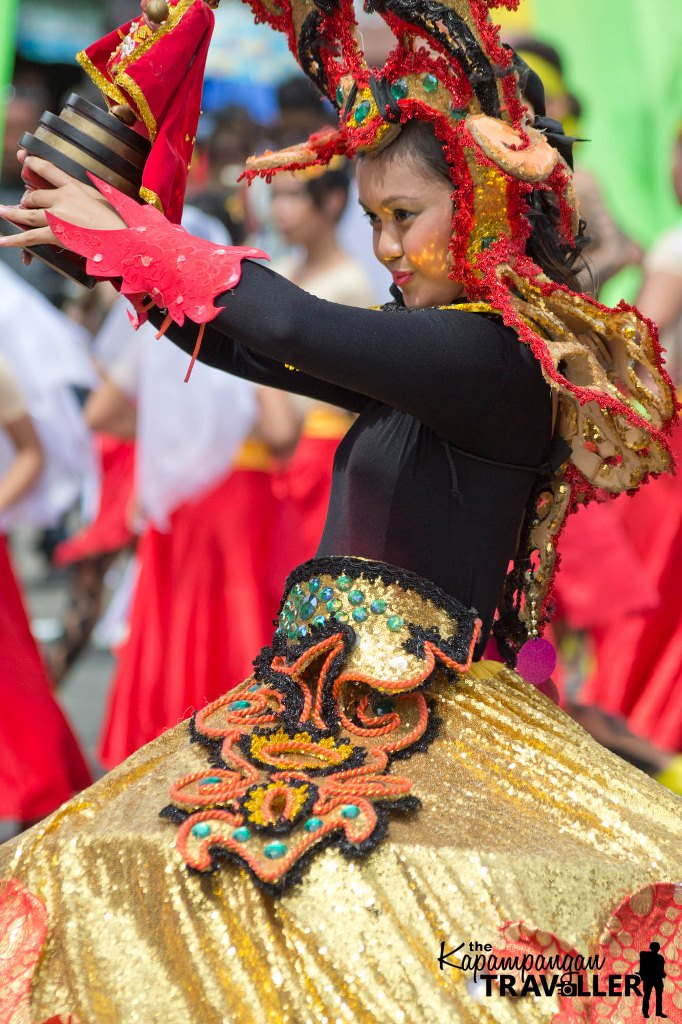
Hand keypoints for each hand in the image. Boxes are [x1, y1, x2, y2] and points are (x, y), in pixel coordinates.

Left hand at [0, 154, 125, 250]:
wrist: (124, 238)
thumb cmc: (122, 221)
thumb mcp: (108, 198)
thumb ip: (93, 193)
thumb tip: (93, 193)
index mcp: (75, 186)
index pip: (47, 169)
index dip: (32, 163)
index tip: (23, 158)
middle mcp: (62, 198)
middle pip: (34, 195)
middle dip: (27, 200)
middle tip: (23, 204)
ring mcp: (57, 216)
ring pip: (27, 213)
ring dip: (12, 214)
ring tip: (2, 211)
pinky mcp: (55, 234)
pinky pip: (29, 237)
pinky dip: (14, 241)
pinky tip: (2, 241)